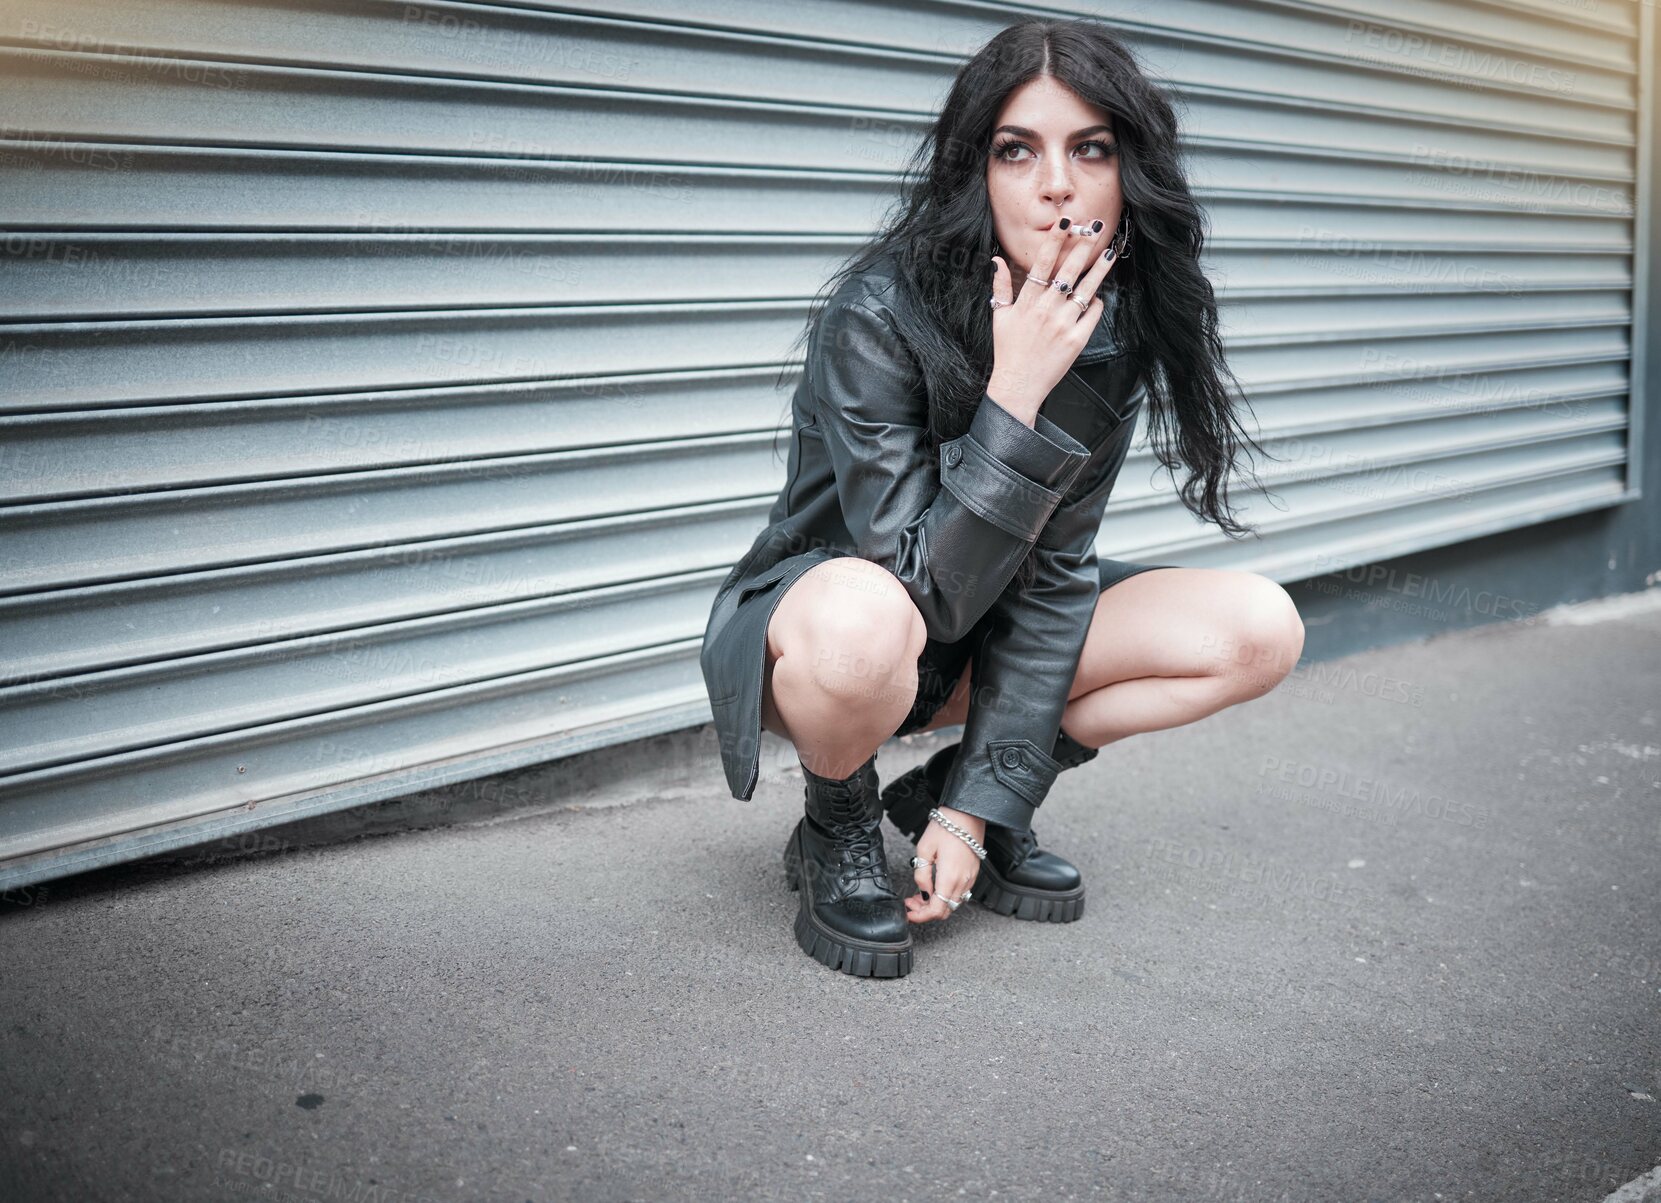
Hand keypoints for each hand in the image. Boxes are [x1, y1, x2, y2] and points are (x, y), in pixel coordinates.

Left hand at [905, 806, 986, 924]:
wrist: (967, 814)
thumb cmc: (945, 827)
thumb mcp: (924, 850)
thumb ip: (922, 875)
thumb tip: (922, 893)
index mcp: (949, 878)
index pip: (936, 910)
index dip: (920, 916)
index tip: (909, 913)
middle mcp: (963, 882)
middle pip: (945, 911)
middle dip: (926, 912)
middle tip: (911, 902)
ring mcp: (970, 879)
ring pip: (953, 904)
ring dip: (936, 904)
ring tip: (920, 895)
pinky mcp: (973, 874)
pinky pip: (960, 894)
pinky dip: (946, 896)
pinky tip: (935, 888)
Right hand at [987, 216, 1121, 418]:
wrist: (1018, 385)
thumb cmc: (1008, 350)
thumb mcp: (999, 316)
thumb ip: (1001, 286)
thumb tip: (996, 260)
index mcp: (1027, 301)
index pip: (1043, 263)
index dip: (1055, 240)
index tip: (1066, 221)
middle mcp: (1046, 309)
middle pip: (1068, 270)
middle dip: (1083, 246)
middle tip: (1096, 227)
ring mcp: (1063, 324)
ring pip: (1085, 289)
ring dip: (1099, 269)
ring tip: (1109, 253)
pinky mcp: (1077, 340)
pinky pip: (1092, 313)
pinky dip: (1095, 303)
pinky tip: (1097, 296)